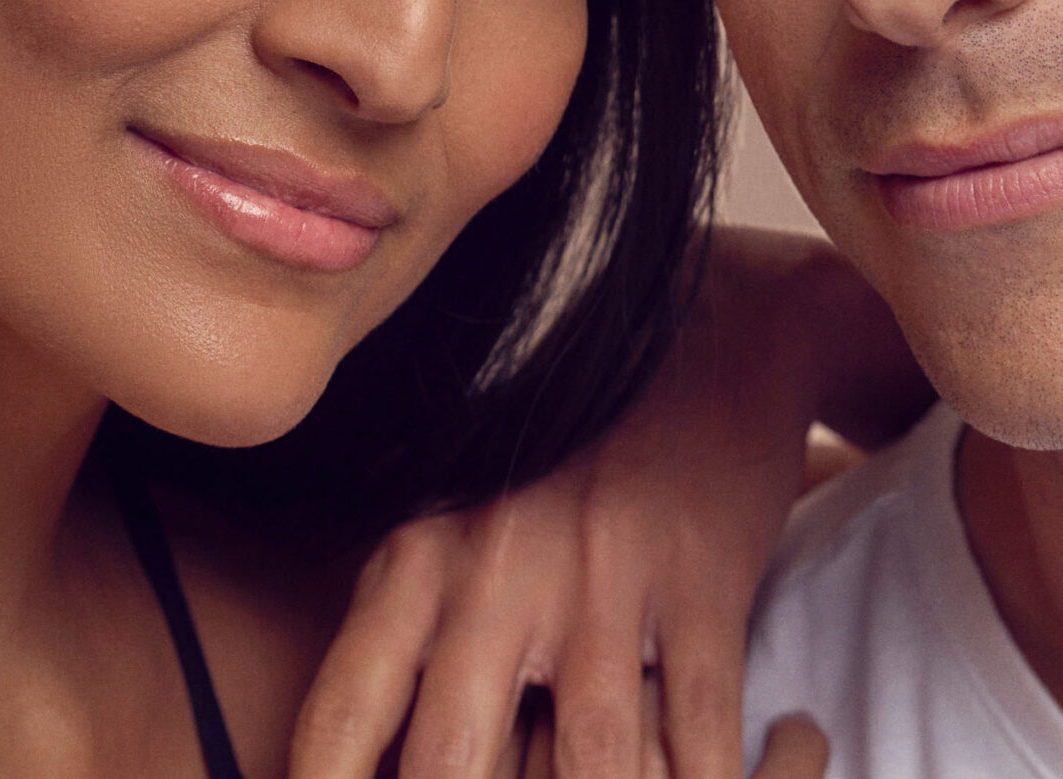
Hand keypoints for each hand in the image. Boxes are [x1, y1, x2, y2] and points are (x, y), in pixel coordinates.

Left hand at [290, 227, 924, 778]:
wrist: (719, 327)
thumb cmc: (574, 444)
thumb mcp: (459, 509)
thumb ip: (406, 624)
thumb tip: (354, 768)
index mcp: (420, 554)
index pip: (344, 717)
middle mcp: (499, 568)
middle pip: (452, 763)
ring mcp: (607, 576)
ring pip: (593, 765)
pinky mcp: (705, 582)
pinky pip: (701, 732)